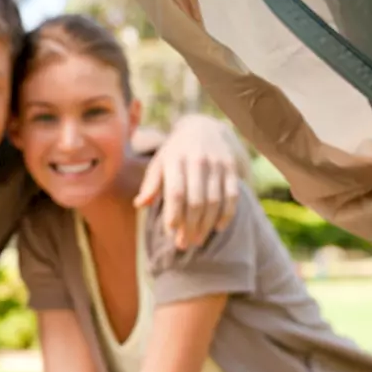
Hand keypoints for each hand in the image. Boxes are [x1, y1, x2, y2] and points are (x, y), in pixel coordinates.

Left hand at [135, 115, 241, 248]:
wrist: (203, 127)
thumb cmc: (175, 152)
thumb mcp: (159, 162)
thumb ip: (151, 183)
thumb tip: (139, 204)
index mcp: (175, 159)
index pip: (175, 192)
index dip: (173, 215)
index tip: (170, 233)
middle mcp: (197, 161)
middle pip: (195, 201)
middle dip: (189, 226)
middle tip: (183, 244)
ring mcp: (217, 164)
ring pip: (214, 201)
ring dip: (206, 225)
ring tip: (197, 240)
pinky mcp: (231, 168)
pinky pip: (232, 195)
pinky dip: (226, 214)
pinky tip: (218, 228)